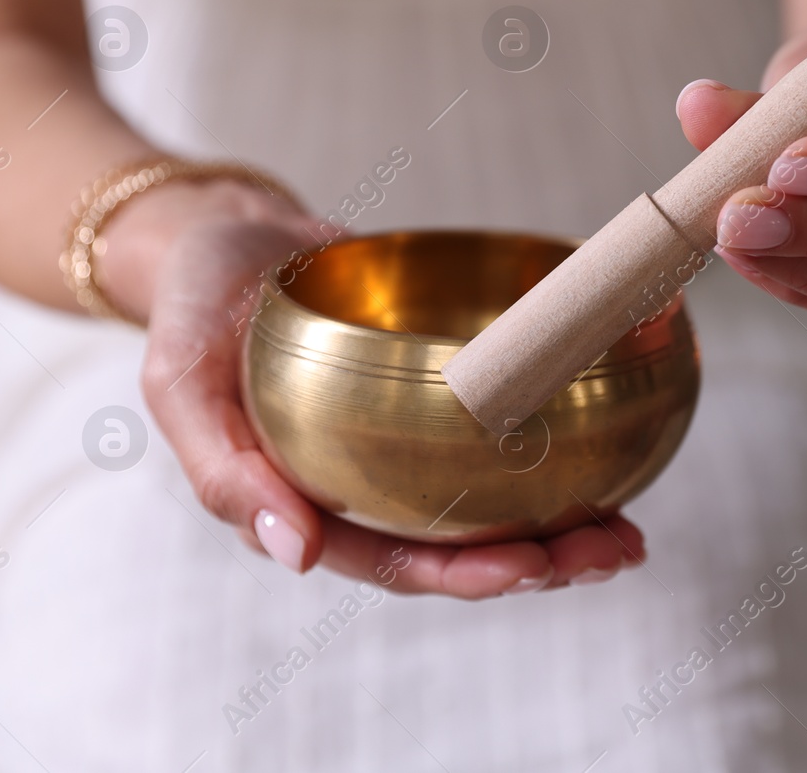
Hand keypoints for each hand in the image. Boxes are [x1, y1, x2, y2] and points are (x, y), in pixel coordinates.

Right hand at [107, 181, 643, 596]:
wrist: (231, 233)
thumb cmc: (196, 308)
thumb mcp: (181, 382)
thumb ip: (224, 468)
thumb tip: (293, 555)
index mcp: (313, 503)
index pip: (398, 560)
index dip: (465, 574)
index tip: (530, 567)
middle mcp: (372, 484)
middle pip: (465, 543)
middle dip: (540, 561)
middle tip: (611, 551)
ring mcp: (411, 440)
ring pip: (497, 499)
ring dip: (563, 522)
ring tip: (625, 530)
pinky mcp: (446, 390)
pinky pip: (508, 425)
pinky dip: (562, 442)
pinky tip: (616, 445)